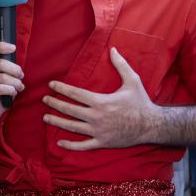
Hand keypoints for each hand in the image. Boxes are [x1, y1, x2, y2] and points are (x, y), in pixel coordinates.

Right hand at [0, 41, 23, 127]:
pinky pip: (0, 88)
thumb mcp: (1, 78)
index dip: (1, 46)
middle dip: (15, 70)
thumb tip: (18, 67)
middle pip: (0, 63)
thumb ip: (6, 70)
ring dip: (15, 82)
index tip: (13, 48)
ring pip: (2, 77)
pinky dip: (10, 90)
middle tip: (21, 76)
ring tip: (19, 87)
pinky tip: (13, 92)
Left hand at [42, 47, 158, 150]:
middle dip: (55, 104)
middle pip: (70, 110)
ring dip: (57, 123)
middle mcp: (96, 117)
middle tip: (44, 100)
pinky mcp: (102, 142)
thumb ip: (121, 64)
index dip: (61, 88)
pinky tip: (59, 143)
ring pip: (72, 127)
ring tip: (45, 118)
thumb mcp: (132, 80)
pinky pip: (83, 146)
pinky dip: (70, 145)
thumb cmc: (141, 102)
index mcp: (101, 101)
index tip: (51, 84)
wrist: (151, 125)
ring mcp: (98, 131)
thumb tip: (113, 49)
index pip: (75, 94)